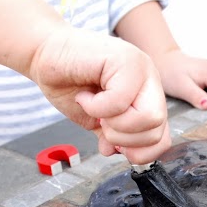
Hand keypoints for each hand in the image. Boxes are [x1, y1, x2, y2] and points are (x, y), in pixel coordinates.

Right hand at [26, 27, 170, 163]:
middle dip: (124, 138)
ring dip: (113, 123)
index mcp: (148, 96)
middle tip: (100, 122)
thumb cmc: (68, 80)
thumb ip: (112, 136)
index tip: (112, 143)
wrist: (44, 53)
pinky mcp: (126, 60)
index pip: (162, 136)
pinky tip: (85, 95)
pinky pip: (121, 101)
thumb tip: (119, 153)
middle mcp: (150, 80)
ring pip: (148, 117)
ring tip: (93, 106)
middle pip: (157, 127)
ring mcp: (142, 68)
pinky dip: (96, 107)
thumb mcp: (94, 118)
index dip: (139, 151)